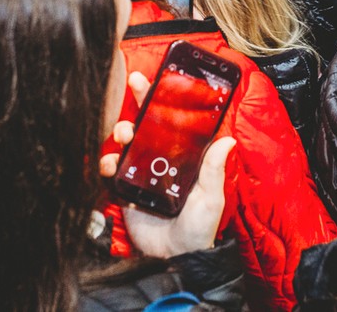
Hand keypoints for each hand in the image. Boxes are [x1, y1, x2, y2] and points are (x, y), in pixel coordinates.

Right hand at [102, 72, 235, 258]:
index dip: (164, 101)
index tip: (158, 79)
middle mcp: (161, 161)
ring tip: (124, 134)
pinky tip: (111, 163)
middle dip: (139, 103)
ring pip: (127, 143)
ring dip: (122, 131)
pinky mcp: (125, 191)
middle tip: (135, 87)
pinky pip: (112, 170)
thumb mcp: (211, 196)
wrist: (177, 258)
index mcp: (183, 157)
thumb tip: (228, 139)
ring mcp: (141, 174)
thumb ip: (213, 168)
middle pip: (147, 125)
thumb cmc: (199, 227)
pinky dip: (108, 162)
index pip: (173, 123)